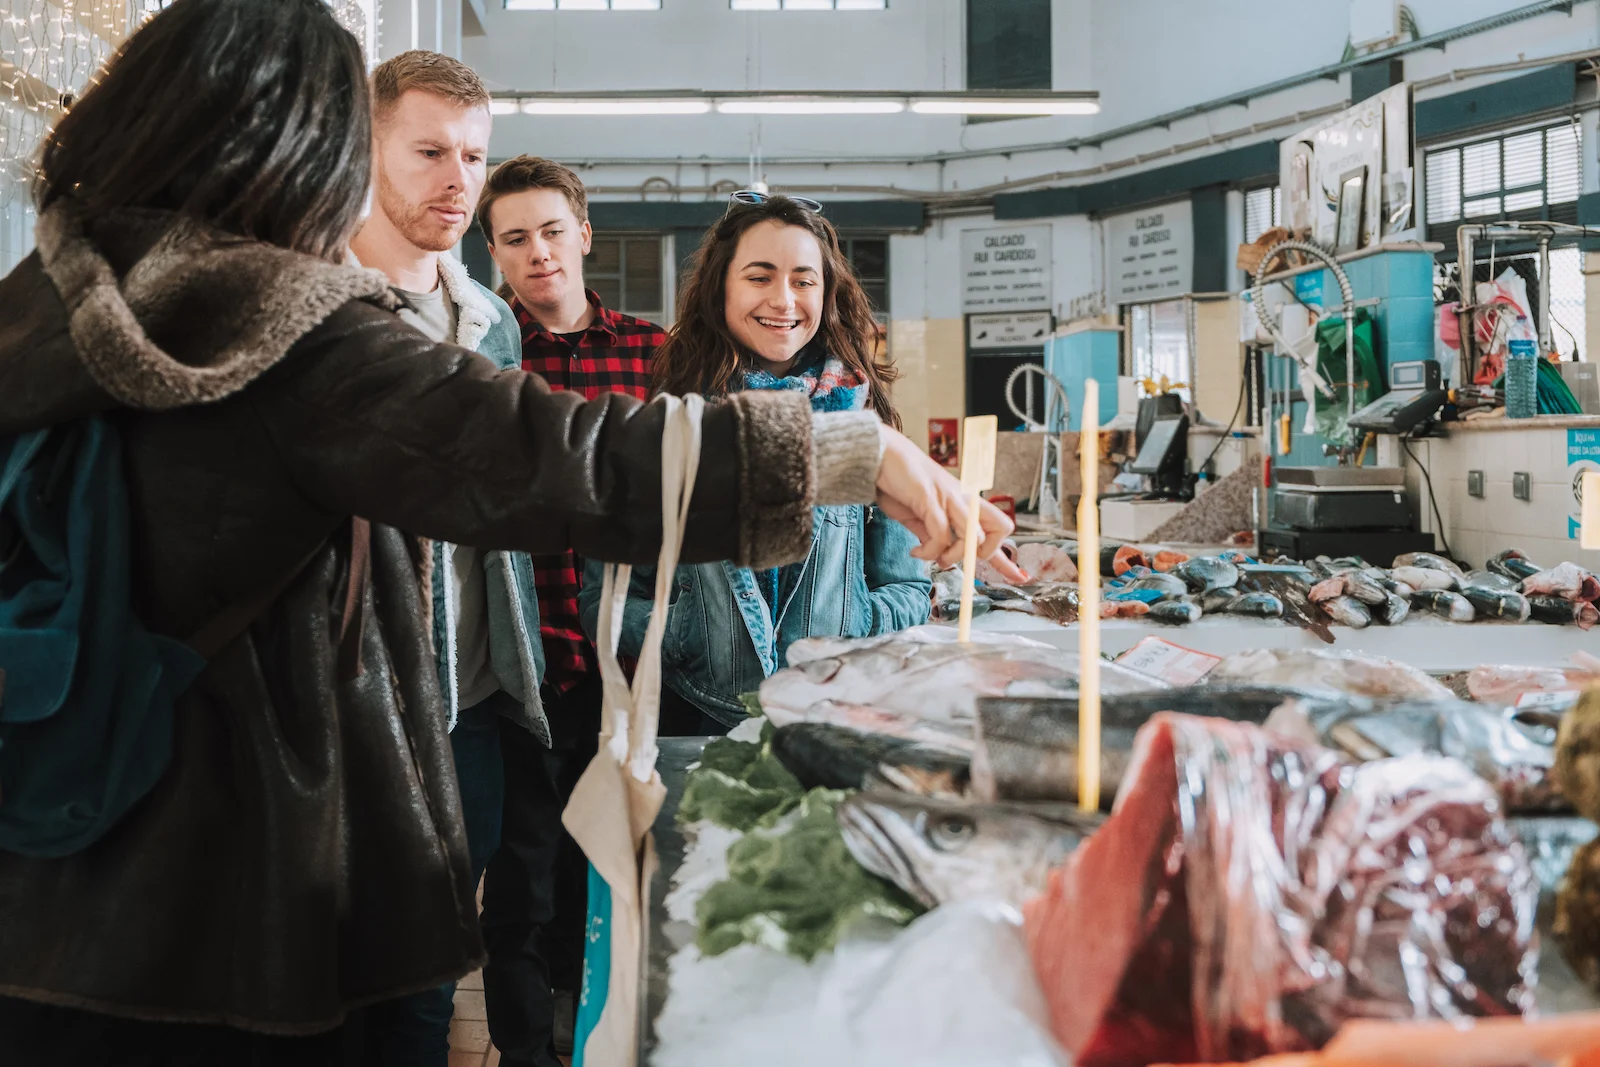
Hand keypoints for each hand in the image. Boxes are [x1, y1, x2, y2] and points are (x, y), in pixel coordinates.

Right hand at [873, 424, 1026, 583]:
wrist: (882, 454)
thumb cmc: (899, 482)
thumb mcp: (919, 515)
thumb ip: (931, 533)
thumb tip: (938, 555)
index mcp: (964, 502)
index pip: (996, 530)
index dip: (1007, 559)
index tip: (1020, 577)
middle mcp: (963, 499)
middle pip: (1000, 529)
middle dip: (983, 554)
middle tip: (953, 559)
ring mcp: (949, 497)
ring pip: (973, 536)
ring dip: (952, 556)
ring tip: (929, 556)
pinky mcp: (930, 498)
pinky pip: (941, 535)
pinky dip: (928, 551)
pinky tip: (915, 551)